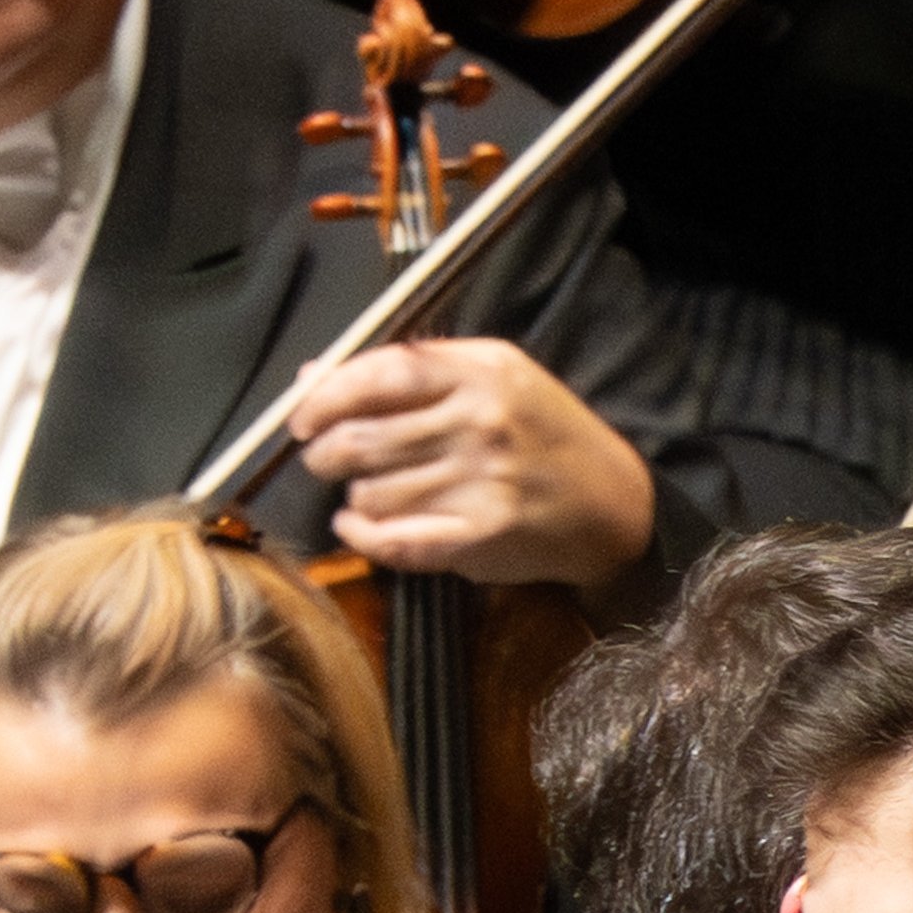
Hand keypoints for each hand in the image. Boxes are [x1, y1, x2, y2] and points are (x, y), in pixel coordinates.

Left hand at [287, 335, 658, 597]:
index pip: (378, 376)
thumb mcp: (492, 377)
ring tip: (372, 492)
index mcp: (480, 372)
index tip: (301, 416)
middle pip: (361, 440)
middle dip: (324, 453)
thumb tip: (314, 375)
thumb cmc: (542, 434)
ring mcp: (479, 485)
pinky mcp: (478, 539)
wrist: (611, 504)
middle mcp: (479, 424)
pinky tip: (359, 528)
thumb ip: (410, 370)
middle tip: (323, 458)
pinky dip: (361, 537)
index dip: (325, 397)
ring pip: (369, 495)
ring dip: (356, 497)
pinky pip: (391, 542)